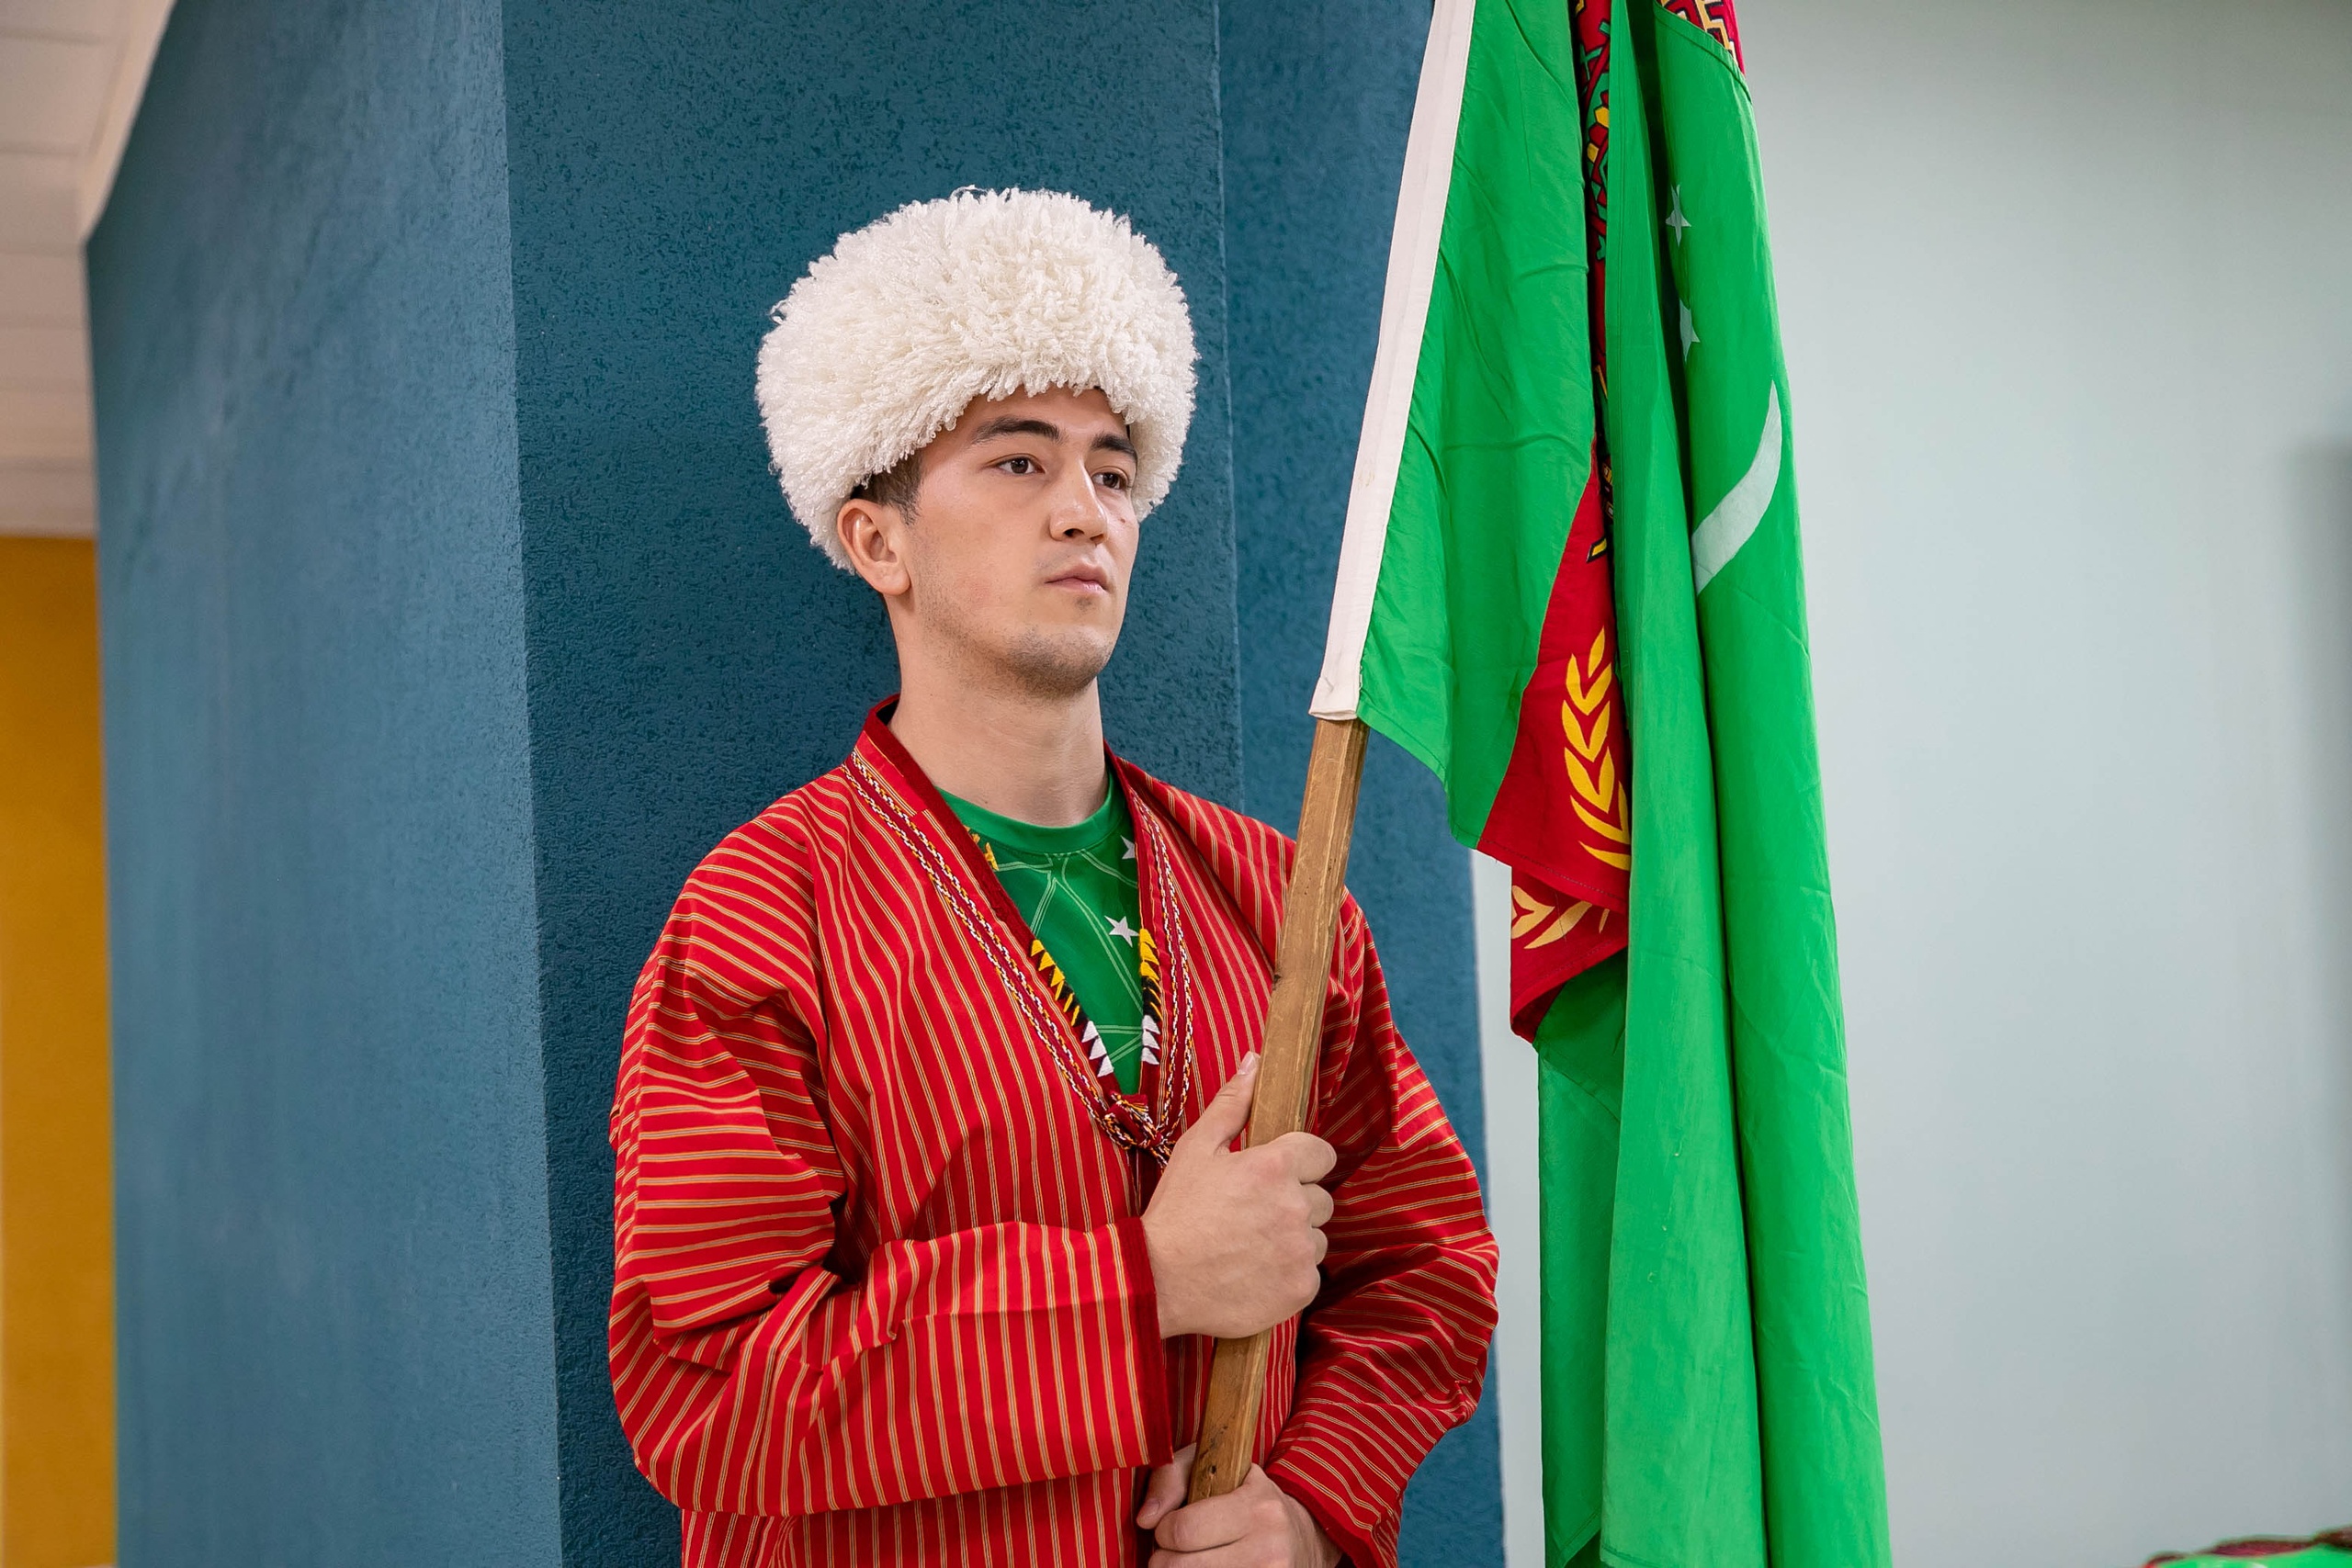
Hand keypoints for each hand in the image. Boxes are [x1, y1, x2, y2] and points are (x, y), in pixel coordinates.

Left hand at [1136, 1446, 1340, 1566]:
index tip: (1170, 1526)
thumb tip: (1145, 1519)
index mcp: (1257, 1506)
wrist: (1300, 1538)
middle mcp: (1269, 1547)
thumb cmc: (1244, 1497)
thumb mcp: (1212, 1468)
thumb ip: (1170, 1478)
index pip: (1184, 1530)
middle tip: (1174, 1551)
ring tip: (1191, 1561)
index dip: (1164, 1530)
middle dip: (1164, 1559)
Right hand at [1142, 1054, 1336, 1338]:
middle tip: (1253, 1215)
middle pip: (1321, 1198)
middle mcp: (1295, 1205)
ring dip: (1293, 1240)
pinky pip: (1309, 1274)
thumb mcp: (1196, 1149)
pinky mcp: (1300, 1288)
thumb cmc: (1175, 1213)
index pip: (1322, 1153)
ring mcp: (1300, 1250)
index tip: (1277, 1176)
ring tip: (1251, 1246)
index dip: (1301, 1163)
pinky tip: (1254, 1272)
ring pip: (1317, 1238)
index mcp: (1275, 1165)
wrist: (1157, 1281)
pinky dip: (1288, 1275)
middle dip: (1295, 1202)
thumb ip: (1232, 1105)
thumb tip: (1255, 1062)